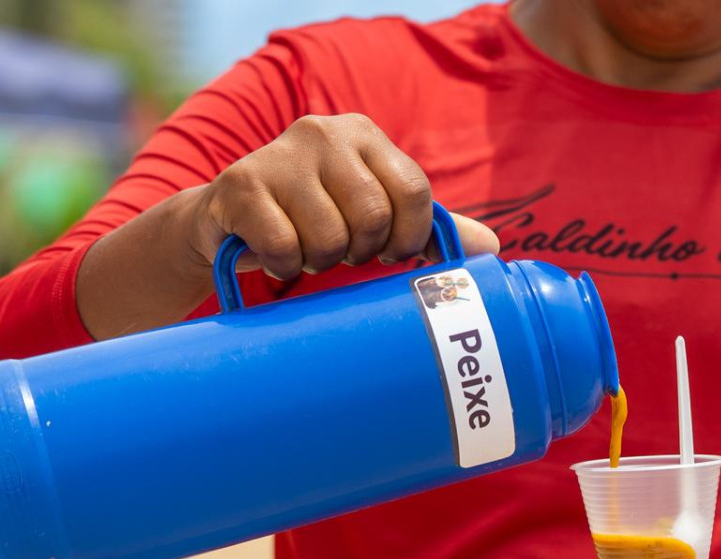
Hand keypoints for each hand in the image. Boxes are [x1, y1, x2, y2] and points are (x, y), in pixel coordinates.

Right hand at [79, 113, 500, 338]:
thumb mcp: (375, 217)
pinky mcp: (241, 184)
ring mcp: (280, 155)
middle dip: (360, 252)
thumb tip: (493, 249)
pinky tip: (275, 252)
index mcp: (366, 135)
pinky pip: (284, 247)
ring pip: (329, 238)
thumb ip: (428, 228)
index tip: (391, 252)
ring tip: (307, 249)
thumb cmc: (313, 218)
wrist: (227, 223)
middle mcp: (325, 132)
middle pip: (373, 218)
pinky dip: (284, 264)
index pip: (414, 192)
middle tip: (341, 251)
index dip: (408, 237)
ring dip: (320, 262)